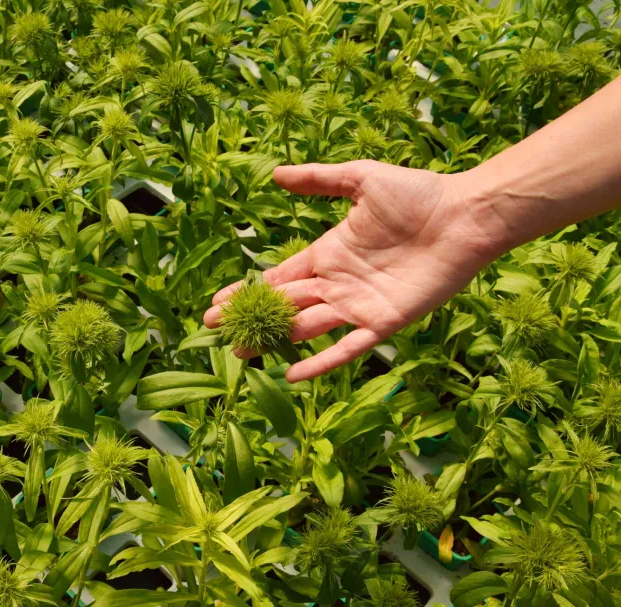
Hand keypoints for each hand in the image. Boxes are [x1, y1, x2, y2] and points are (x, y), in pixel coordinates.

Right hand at [204, 160, 500, 382]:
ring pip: (307, 327)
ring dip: (275, 340)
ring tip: (242, 353)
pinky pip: (348, 347)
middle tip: (214, 330)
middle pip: (285, 305)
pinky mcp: (384, 323)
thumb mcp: (360, 180)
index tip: (217, 304)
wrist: (464, 216)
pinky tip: (293, 374)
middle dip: (250, 317)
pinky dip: (322, 362)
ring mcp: (359, 306)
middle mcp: (338, 283)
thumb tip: (274, 174)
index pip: (278, 277)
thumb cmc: (418, 195)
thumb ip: (319, 180)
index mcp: (328, 253)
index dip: (248, 290)